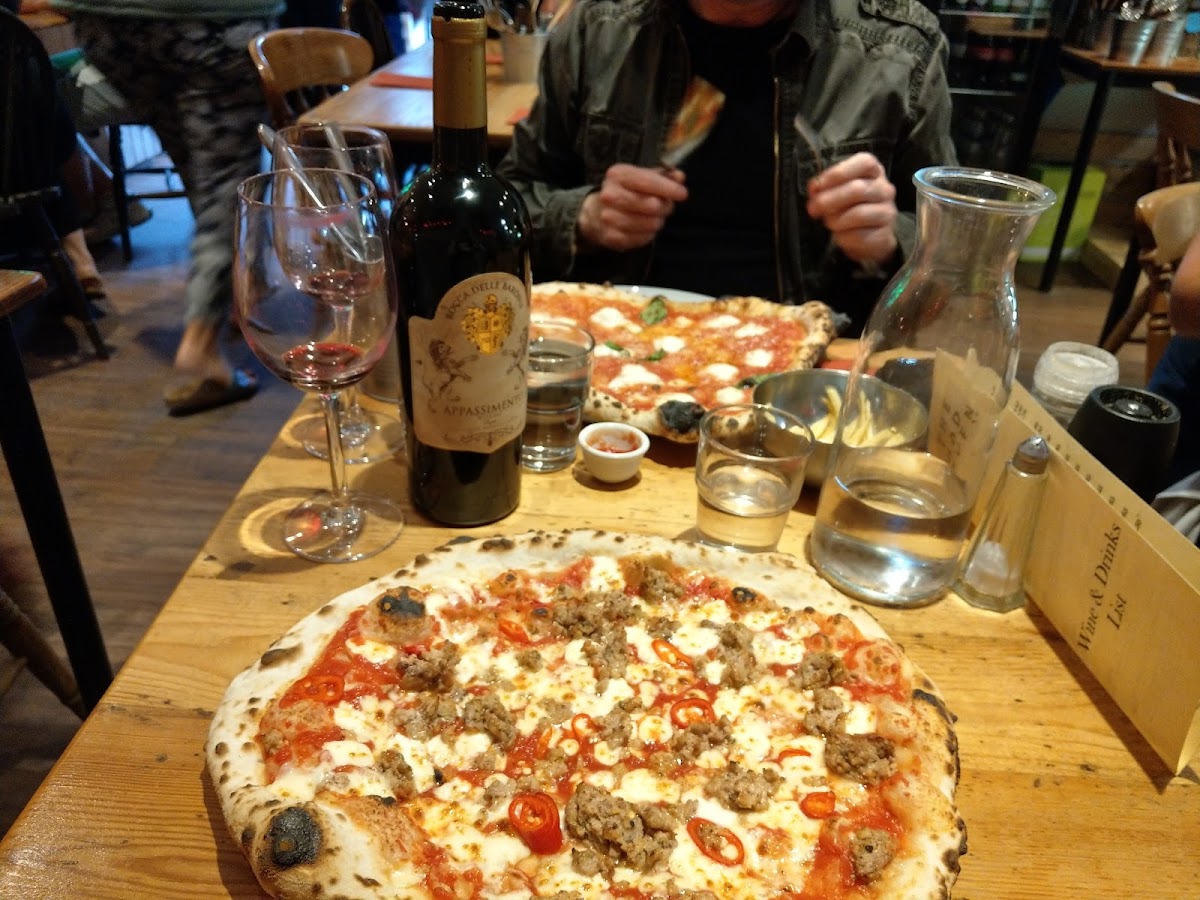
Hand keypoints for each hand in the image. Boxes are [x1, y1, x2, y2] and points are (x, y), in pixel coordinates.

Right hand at [577, 164, 687, 251]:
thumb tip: (680, 177)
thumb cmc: (625, 191)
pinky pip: (643, 239)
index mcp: (618, 175)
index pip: (648, 181)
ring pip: (650, 224)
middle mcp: (610, 195)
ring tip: (655, 218)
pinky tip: (645, 228)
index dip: (668, 188)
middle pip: (651, 205)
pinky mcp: (611, 237)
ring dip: (658, 222)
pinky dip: (649, 234)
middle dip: (665, 207)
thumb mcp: (641, 177)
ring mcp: (608, 218)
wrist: (594, 213)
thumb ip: (662, 175)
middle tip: (666, 207)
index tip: (682, 194)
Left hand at [806, 152, 897, 266]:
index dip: (838, 173)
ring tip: (828, 223)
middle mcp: (885, 189)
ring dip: (835, 220)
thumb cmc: (850, 205)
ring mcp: (887, 212)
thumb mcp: (837, 190)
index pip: (864, 163)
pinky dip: (843, 237)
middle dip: (829, 200)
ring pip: (859, 215)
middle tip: (812, 209)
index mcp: (874, 171)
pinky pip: (860, 236)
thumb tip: (814, 188)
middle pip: (858, 189)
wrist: (870, 233)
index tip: (817, 186)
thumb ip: (825, 186)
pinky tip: (839, 235)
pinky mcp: (884, 235)